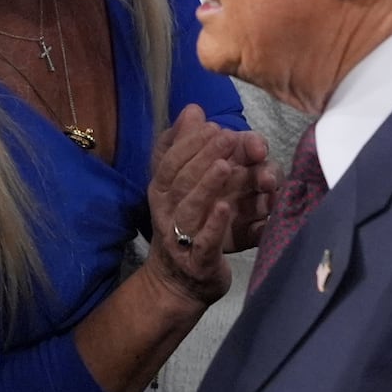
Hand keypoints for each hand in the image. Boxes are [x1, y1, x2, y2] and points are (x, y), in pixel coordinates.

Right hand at [146, 105, 277, 304]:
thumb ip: (186, 146)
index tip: (215, 127)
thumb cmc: (186, 222)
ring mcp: (181, 238)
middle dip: (205, 156)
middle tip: (229, 137)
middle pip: (181, 180)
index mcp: (162, 191)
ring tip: (227, 166)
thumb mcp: (183, 183)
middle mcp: (167, 212)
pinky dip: (214, 225)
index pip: (170, 162)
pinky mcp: (199, 261)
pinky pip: (205, 242)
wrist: (180, 281)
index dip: (191, 143)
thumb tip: (193, 110)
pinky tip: (225, 209)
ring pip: (191, 208)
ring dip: (208, 185)